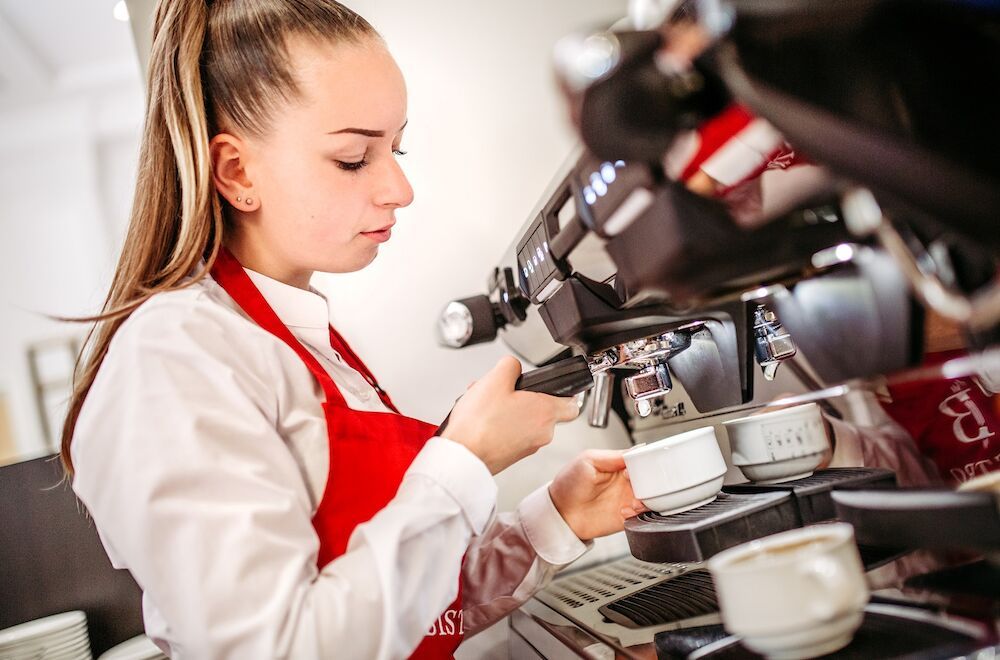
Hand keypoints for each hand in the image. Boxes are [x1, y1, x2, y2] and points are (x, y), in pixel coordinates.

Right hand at [444, 356, 580, 474]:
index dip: (565, 392)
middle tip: (507, 391)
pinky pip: (513, 434)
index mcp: (545, 412)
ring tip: (486, 403)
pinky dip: (501, 424)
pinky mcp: (512, 456)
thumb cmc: (480, 424)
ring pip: (525, 422)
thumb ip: (510, 366)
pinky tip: (482, 417)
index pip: (572, 404)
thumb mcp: (495, 379)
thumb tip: (513, 366)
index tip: (555, 387)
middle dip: (524, 398)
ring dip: (509, 410)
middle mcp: (542, 433)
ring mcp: (528, 447)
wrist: (463, 456)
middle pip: (543, 411)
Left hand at [548, 449, 647, 541]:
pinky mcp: (626, 516)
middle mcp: (625, 482)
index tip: (633, 470)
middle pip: (649, 479)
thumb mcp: (588, 460)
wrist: (560, 512)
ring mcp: (626, 499)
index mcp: (618, 465)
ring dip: (645, 499)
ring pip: (650, 497)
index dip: (642, 464)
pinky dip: (638, 513)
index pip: (640, 461)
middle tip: (635, 485)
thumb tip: (636, 449)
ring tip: (632, 501)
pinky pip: (642, 514)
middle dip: (648, 482)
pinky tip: (625, 511)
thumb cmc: (569, 484)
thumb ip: (613, 455)